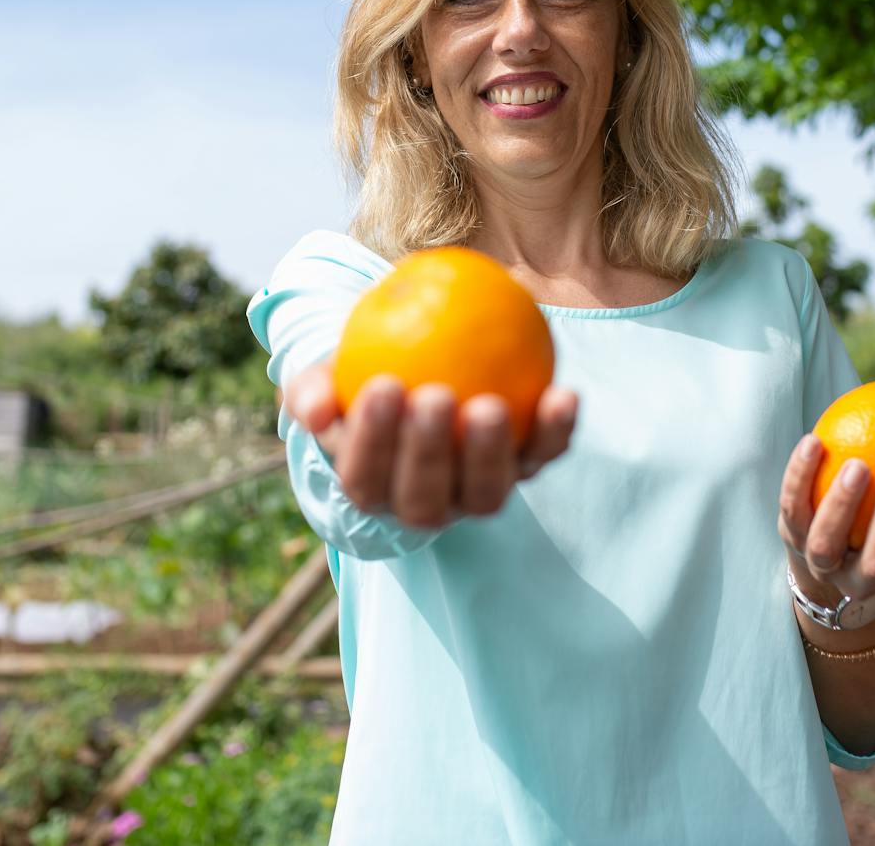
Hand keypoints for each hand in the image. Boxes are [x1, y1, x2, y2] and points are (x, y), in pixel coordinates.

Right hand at [283, 363, 578, 528]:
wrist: (414, 370)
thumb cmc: (355, 375)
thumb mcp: (322, 378)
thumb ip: (310, 391)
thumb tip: (315, 408)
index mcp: (373, 489)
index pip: (366, 479)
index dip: (372, 442)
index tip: (382, 385)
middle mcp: (427, 504)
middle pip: (427, 500)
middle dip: (429, 456)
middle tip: (435, 396)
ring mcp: (479, 491)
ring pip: (488, 493)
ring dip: (491, 456)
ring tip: (492, 406)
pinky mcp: (524, 466)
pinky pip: (543, 454)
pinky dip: (556, 432)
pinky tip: (563, 393)